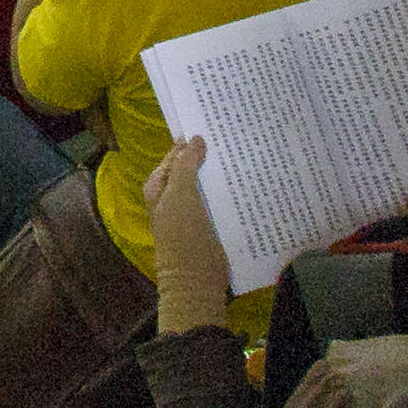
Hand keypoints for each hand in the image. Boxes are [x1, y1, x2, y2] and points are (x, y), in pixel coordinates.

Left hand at [141, 137, 238, 334]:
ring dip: (222, 172)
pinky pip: (218, 199)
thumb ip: (185, 167)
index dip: (191, 141)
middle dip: (209, 155)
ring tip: (247, 155)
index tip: (215, 125)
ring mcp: (192, 210)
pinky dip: (229, 190)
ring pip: (207, 183)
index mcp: (160, 187)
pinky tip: (248, 183)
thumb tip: (194, 139)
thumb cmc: (183, 237)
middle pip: (192, 168)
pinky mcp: (209, 223)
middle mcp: (173, 196)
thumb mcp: (180, 197)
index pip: (176, 155)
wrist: (196, 282)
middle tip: (235, 137)